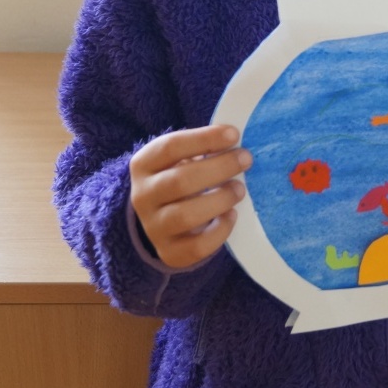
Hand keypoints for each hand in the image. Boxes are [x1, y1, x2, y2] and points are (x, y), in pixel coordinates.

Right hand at [129, 125, 250, 267]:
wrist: (163, 218)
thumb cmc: (181, 177)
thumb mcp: (182, 157)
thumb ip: (204, 148)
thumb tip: (236, 141)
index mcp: (144, 165)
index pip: (170, 147)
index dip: (204, 139)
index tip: (234, 135)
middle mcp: (142, 196)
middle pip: (179, 181)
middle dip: (218, 168)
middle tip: (245, 160)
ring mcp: (153, 227)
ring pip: (185, 215)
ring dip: (219, 199)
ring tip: (239, 189)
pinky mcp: (170, 253)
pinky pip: (196, 247)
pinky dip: (219, 231)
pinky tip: (231, 215)